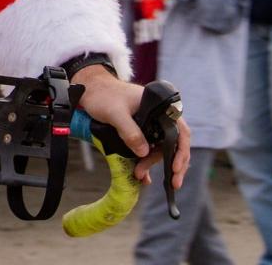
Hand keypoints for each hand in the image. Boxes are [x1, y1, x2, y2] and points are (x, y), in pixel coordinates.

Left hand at [74, 65, 190, 190]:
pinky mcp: (140, 131)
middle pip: (171, 144)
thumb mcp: (115, 114)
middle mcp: (159, 116)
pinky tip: (144, 176)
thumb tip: (144, 153)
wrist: (90, 89)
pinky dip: (147, 162)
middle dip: (168, 164)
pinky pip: (148, 148)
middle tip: (169, 183)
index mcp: (160, 108)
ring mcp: (150, 125)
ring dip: (152, 164)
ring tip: (140, 176)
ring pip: (159, 148)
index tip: (175, 168)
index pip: (180, 132)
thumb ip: (130, 131)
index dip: (181, 151)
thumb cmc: (103, 95)